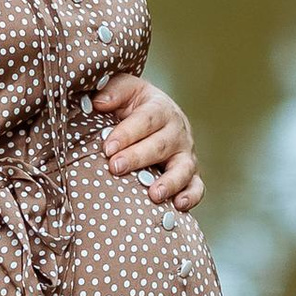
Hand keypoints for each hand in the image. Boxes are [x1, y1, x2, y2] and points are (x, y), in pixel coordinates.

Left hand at [90, 72, 203, 214]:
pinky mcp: (191, 174)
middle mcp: (177, 132)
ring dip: (170, 182)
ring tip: (154, 194)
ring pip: (183, 168)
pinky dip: (192, 196)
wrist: (158, 115)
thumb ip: (113, 92)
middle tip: (116, 167)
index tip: (107, 147)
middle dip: (138, 158)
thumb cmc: (135, 105)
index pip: (146, 119)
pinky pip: (197, 187)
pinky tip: (179, 206)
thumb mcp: (125, 90)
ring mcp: (186, 154)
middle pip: (160, 145)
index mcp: (160, 108)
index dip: (127, 133)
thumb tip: (98, 102)